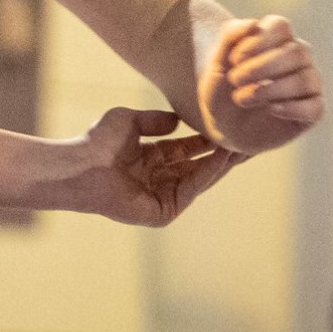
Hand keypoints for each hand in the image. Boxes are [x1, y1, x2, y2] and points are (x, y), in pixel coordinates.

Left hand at [43, 108, 235, 224]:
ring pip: (201, 177)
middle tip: (252, 139)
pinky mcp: (163, 211)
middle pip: (201, 165)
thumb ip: (154, 120)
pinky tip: (224, 157)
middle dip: (225, 153)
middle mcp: (161, 178)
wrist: (81, 165)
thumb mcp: (129, 120)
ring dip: (223, 162)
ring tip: (245, 145)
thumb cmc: (97, 142)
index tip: (231, 126)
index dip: (209, 139)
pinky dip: (208, 172)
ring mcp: (163, 196)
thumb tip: (178, 120)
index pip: (189, 149)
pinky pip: (192, 188)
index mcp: (153, 159)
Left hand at [197, 16, 322, 154]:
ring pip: (305, 79)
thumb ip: (230, 38)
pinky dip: (292, 107)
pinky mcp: (312, 110)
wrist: (222, 124)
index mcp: (277, 39)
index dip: (258, 41)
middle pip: (297, 51)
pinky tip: (272, 109)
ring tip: (241, 98)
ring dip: (271, 89)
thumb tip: (253, 24)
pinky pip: (316, 106)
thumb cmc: (222, 88)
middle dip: (262, 66)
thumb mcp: (217, 63)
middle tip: (235, 79)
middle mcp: (298, 58)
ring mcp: (308, 83)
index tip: (234, 59)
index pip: (281, 26)